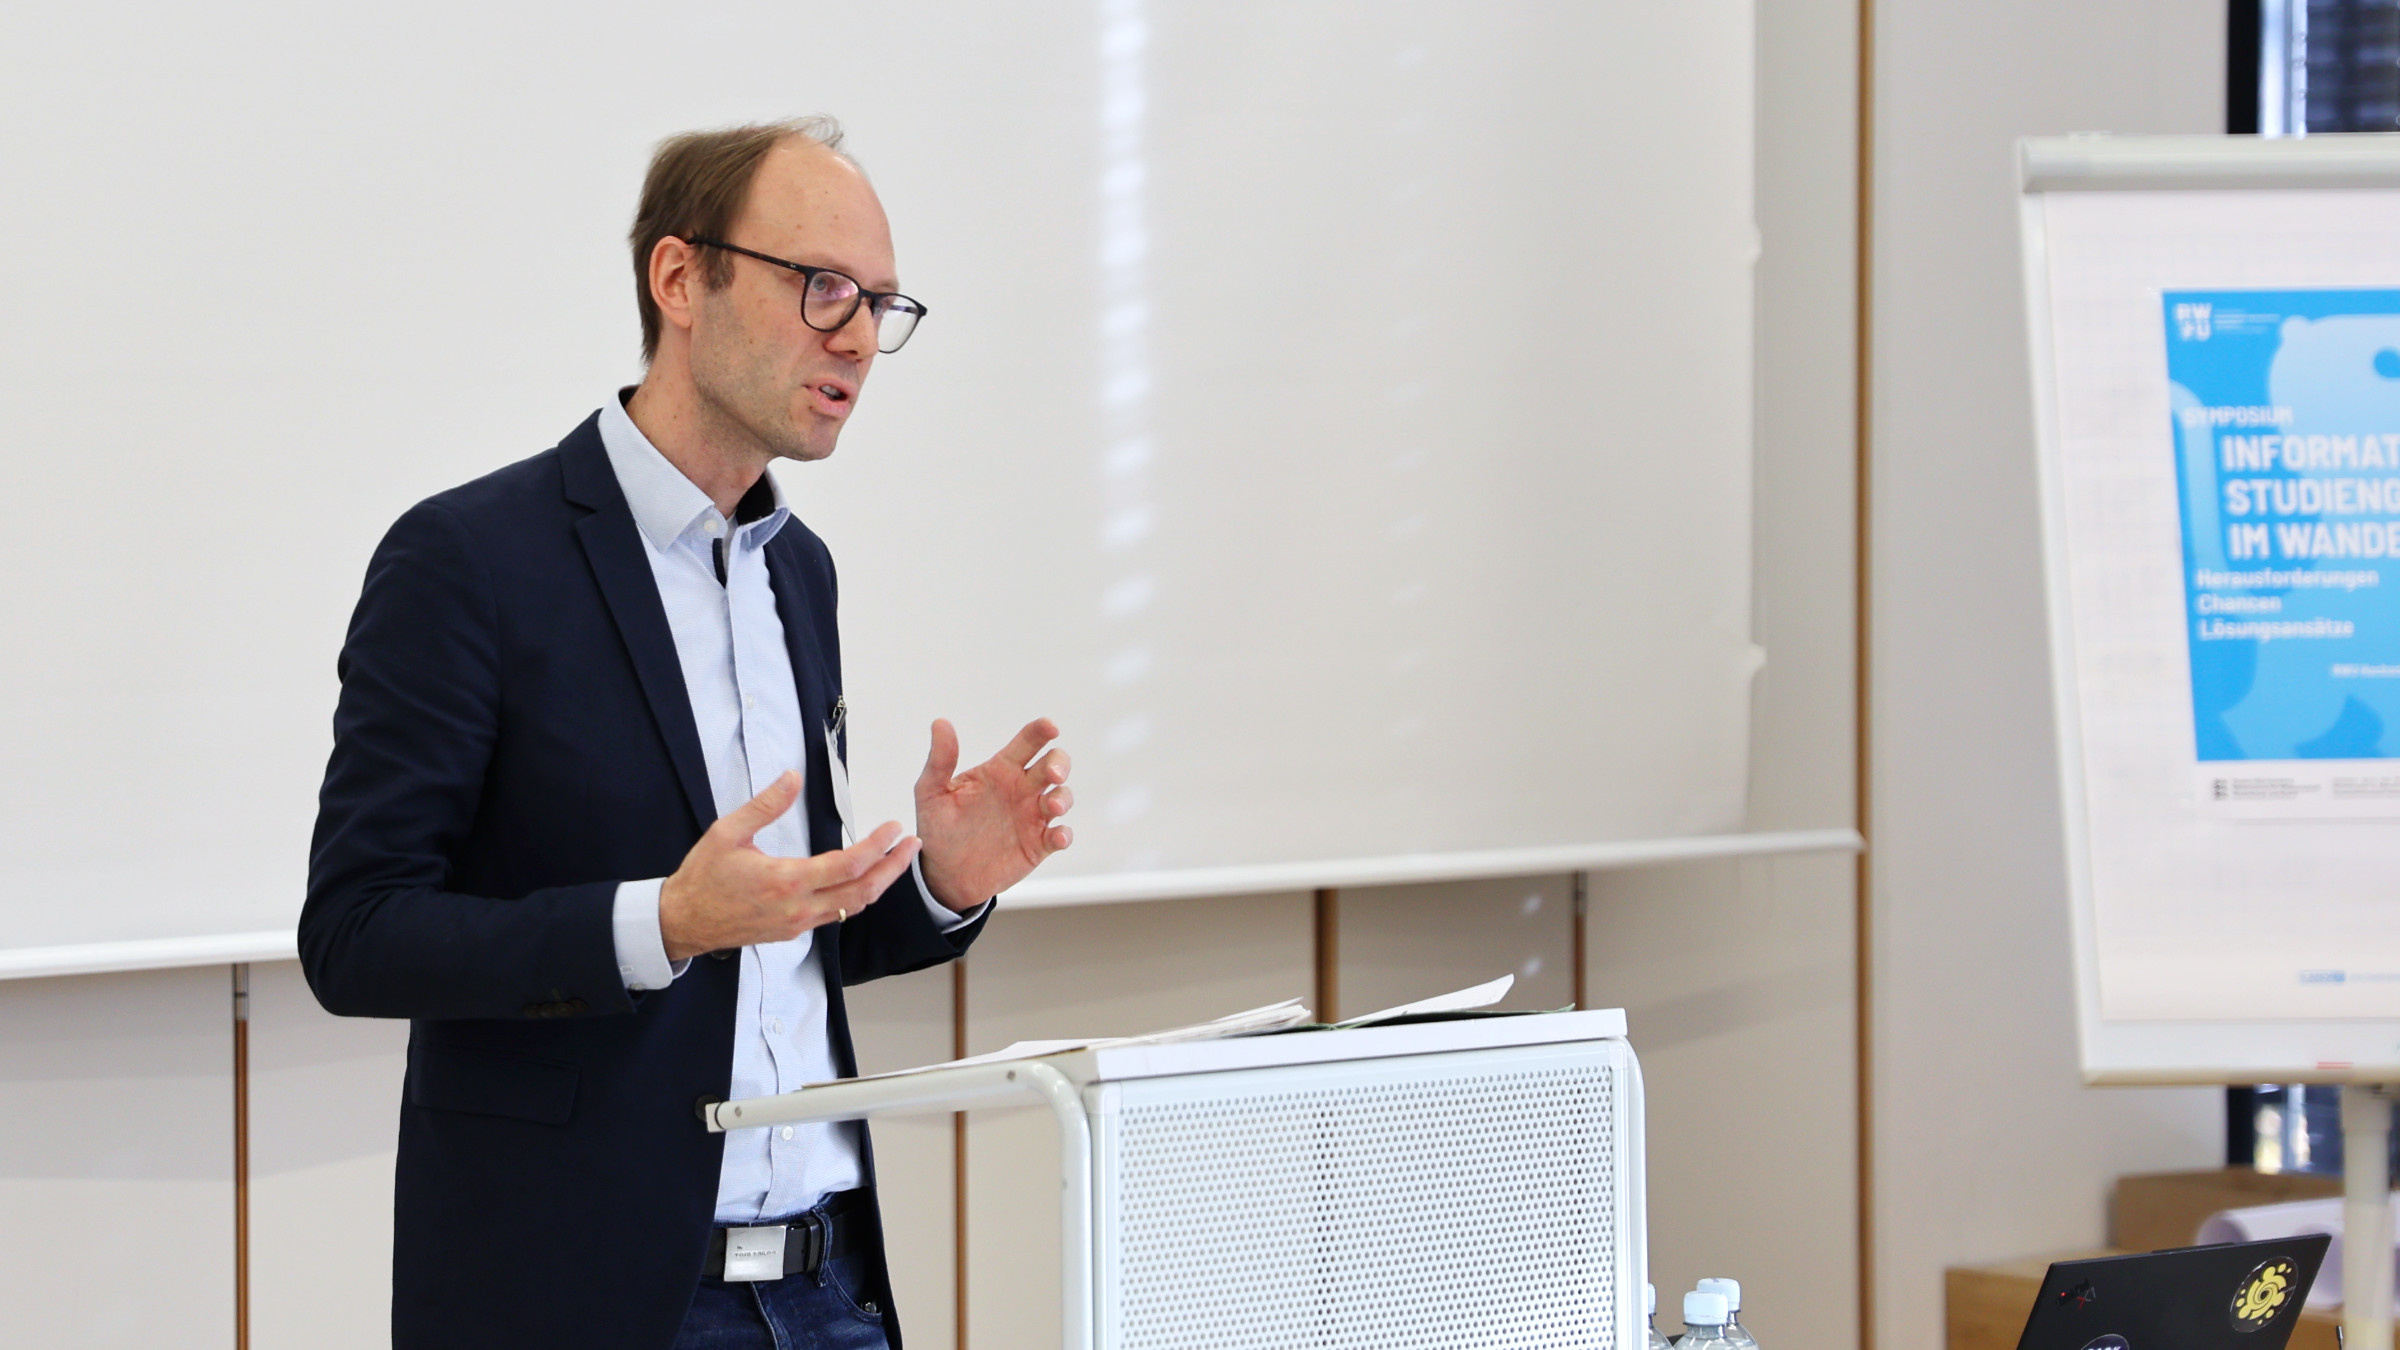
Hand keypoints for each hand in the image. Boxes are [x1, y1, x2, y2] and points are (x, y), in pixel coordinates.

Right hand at [658, 771, 920, 961]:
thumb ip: (765, 805)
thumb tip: (792, 777)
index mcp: (785, 881)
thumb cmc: (702, 878)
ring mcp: (797, 924)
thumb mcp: (727, 832)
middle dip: (893, 868)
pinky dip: (855, 897)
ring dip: (878, 884)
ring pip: (852, 907)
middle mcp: (798, 907)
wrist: (682, 922)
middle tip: (911, 846)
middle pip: (862, 891)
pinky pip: (834, 915)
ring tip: (896, 861)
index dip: (877, 846)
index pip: (848, 864)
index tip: (893, 828)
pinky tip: (862, 880)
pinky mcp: (793, 931)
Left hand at [914, 718, 1072, 911]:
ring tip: (1053, 807)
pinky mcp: (1038, 844)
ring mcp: (1032, 816)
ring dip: (1063, 798)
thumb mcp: (931, 792)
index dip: (1041, 731)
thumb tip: (940, 723)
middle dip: (1060, 764)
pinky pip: (1060, 835)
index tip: (1049, 727)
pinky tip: (1057, 837)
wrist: (944, 874)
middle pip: (1054, 764)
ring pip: (1063, 797)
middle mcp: (1021, 789)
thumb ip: (939, 760)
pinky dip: (1064, 835)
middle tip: (1052, 774)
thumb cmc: (939, 828)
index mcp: (1000, 770)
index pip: (1027, 743)